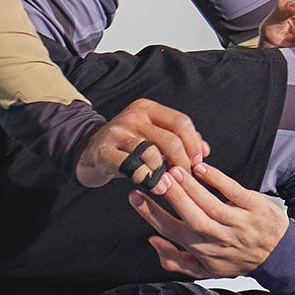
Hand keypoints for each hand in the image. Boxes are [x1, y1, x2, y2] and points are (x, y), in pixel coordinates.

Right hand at [75, 98, 208, 189]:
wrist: (89, 153)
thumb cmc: (128, 147)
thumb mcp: (152, 136)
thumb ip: (179, 140)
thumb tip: (205, 150)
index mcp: (147, 108)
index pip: (180, 121)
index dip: (194, 143)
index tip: (199, 161)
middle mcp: (132, 116)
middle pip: (170, 139)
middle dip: (183, 162)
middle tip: (185, 176)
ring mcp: (117, 132)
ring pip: (152, 153)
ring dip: (164, 173)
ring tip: (168, 184)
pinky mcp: (105, 151)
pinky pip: (132, 167)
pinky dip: (147, 179)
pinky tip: (153, 186)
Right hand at [129, 162, 288, 278]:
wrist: (277, 256)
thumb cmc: (235, 259)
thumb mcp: (204, 270)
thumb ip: (174, 259)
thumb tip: (152, 240)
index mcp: (202, 250)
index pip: (171, 230)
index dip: (151, 213)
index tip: (135, 195)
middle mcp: (218, 237)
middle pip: (189, 216)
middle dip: (170, 197)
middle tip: (154, 178)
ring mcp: (237, 222)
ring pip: (209, 203)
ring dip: (190, 186)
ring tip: (173, 170)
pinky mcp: (253, 207)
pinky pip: (232, 191)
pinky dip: (216, 179)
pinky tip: (201, 167)